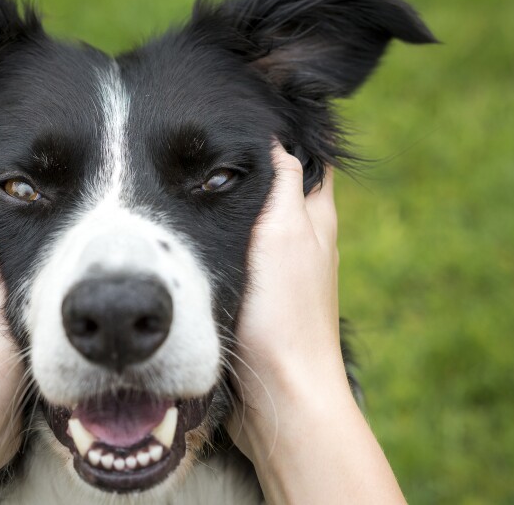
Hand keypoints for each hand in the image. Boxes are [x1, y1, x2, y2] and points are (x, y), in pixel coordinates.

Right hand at [229, 143, 344, 447]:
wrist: (279, 391)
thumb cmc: (284, 312)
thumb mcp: (282, 234)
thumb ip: (282, 186)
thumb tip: (277, 141)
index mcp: (317, 219)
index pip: (309, 162)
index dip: (285, 139)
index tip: (245, 123)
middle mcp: (305, 242)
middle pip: (282, 191)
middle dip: (252, 171)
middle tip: (209, 152)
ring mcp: (284, 274)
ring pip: (260, 225)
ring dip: (234, 208)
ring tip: (197, 188)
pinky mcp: (262, 301)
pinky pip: (245, 257)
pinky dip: (226, 242)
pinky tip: (200, 241)